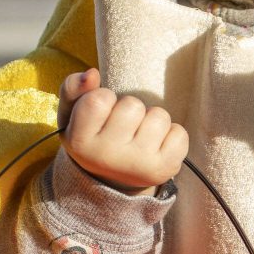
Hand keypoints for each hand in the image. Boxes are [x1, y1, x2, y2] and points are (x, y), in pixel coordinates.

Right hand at [58, 68, 188, 192]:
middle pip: (133, 105)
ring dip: (152, 120)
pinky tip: (156, 146)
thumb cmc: (95, 135)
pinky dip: (172, 135)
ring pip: (159, 116)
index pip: (99, 99)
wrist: (112, 179)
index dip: (105, 98)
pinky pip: (179, 133)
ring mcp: (138, 165)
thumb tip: (91, 74)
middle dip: (131, 108)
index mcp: (81, 143)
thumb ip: (74, 88)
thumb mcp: (74, 114)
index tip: (102, 115)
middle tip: (123, 127)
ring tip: (140, 135)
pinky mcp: (164, 169)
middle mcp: (108, 157)